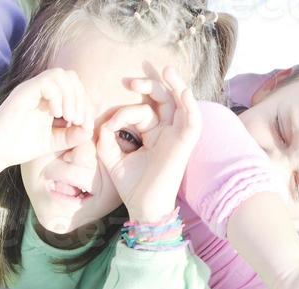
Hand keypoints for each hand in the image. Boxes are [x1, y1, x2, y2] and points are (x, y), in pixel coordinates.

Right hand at [0, 69, 91, 170]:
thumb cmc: (21, 146)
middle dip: (80, 98)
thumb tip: (90, 127)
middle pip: (70, 76)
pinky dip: (57, 96)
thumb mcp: (54, 142)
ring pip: (61, 74)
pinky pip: (47, 81)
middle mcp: (41, 89)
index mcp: (49, 98)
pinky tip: (56, 114)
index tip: (83, 125)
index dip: (85, 103)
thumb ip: (73, 135)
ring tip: (69, 117)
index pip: (75, 87)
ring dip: (71, 95)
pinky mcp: (23, 92)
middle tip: (77, 120)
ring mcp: (31, 89)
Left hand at [96, 67, 200, 223]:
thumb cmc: (131, 187)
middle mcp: (166, 131)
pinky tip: (181, 91)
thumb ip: (106, 138)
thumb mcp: (112, 158)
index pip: (141, 109)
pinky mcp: (186, 142)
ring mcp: (177, 135)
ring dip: (174, 84)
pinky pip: (193, 118)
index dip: (124, 110)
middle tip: (128, 81)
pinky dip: (189, 103)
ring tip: (165, 69)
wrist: (144, 208)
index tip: (108, 125)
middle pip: (162, 98)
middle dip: (148, 85)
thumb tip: (105, 122)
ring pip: (181, 101)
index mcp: (151, 133)